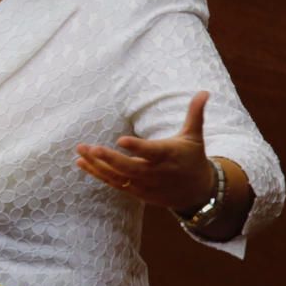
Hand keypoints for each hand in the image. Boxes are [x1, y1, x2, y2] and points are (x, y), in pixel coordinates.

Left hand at [75, 91, 214, 211]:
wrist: (198, 193)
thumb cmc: (192, 158)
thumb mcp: (194, 136)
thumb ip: (195, 113)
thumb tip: (205, 91)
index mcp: (169, 155)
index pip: (151, 152)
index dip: (137, 147)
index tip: (120, 140)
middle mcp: (156, 172)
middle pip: (130, 168)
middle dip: (109, 159)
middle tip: (90, 147)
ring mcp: (145, 185)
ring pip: (119, 177)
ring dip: (98, 165)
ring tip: (80, 151)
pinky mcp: (137, 192)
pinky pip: (115, 183)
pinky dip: (98, 174)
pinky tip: (81, 163)